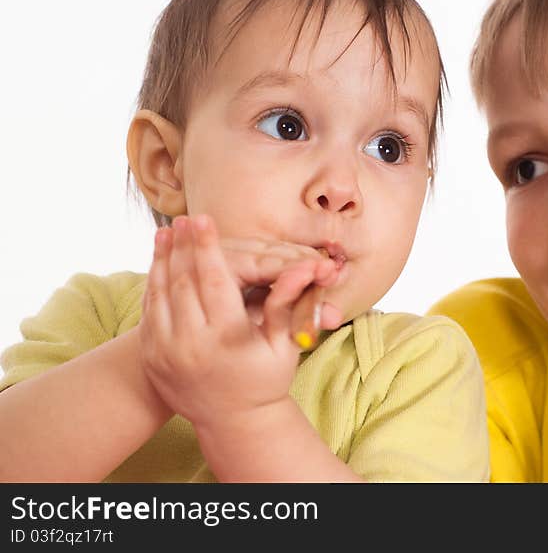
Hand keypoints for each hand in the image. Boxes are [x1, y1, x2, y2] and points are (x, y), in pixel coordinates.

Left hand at [138, 214, 341, 430]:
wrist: (233, 422)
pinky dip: (154, 284)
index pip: (214, 282)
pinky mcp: (152, 358)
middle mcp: (190, 346)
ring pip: (160, 294)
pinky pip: (150, 312)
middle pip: (182, 282)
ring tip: (166, 231)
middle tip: (183, 217)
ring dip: (162, 259)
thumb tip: (304, 268)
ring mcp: (165, 353)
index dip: (207, 247)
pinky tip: (159, 263)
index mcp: (226, 340)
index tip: (203, 219)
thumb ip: (287, 304)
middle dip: (182, 246)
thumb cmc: (266, 379)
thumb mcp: (283, 345)